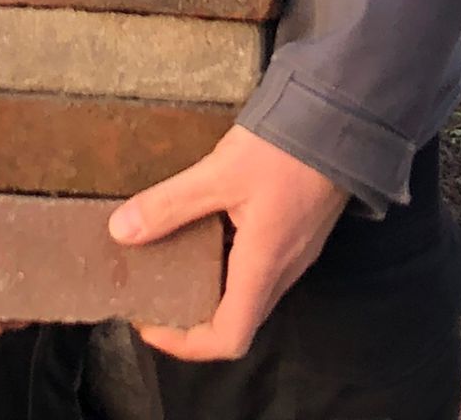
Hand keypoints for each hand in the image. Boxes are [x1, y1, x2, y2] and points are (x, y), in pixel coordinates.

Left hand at [109, 125, 348, 362]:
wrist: (341, 118)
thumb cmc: (284, 150)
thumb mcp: (219, 172)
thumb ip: (170, 203)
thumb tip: (120, 232)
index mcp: (263, 268)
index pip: (229, 338)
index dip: (186, 343)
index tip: (150, 321)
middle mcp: (283, 269)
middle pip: (238, 318)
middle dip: (192, 314)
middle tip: (155, 286)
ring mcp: (295, 250)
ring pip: (249, 288)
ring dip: (211, 285)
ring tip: (171, 255)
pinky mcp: (299, 228)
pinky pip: (259, 261)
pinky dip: (227, 258)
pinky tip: (206, 224)